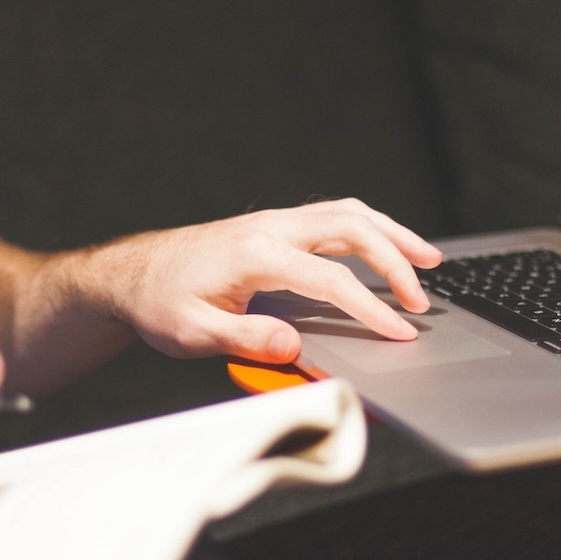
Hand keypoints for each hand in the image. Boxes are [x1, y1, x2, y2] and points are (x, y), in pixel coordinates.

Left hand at [97, 198, 442, 362]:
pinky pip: (334, 216)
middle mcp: (271, 228)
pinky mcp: (274, 226)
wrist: (130, 276)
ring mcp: (274, 222)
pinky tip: (387, 246)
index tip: (400, 332)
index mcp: (256, 254)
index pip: (332, 280)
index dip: (371, 308)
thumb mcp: (191, 333)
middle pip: (353, 229)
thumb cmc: (159, 304)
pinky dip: (370, 228)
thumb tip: (292, 345)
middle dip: (397, 261)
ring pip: (349, 214)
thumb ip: (244, 339)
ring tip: (429, 259)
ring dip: (392, 233)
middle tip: (423, 299)